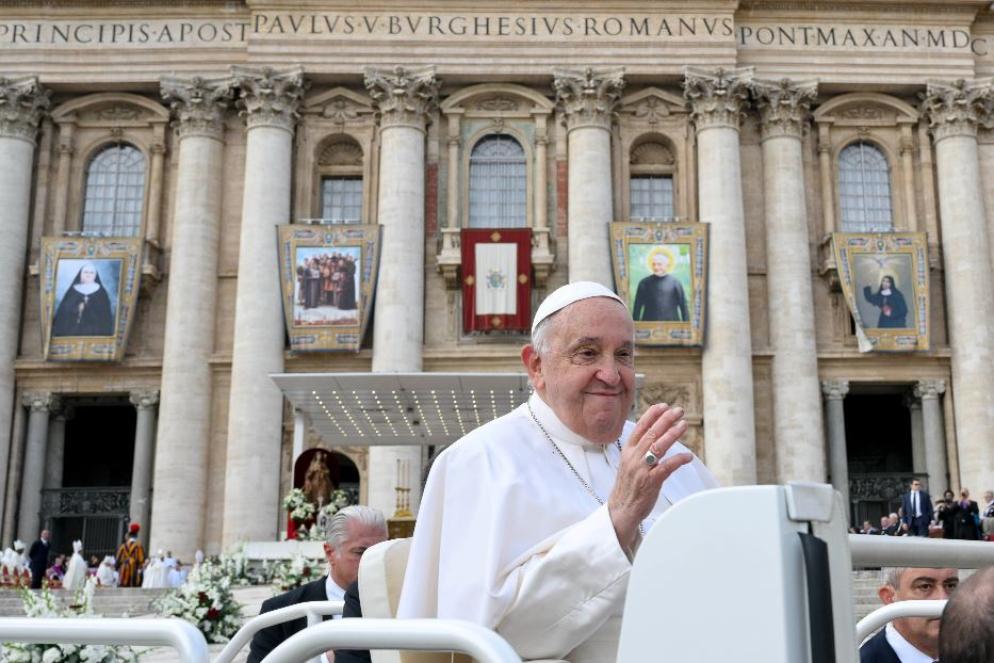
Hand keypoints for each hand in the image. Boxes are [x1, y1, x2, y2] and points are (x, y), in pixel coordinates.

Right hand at [607, 403, 692, 551]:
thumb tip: (654, 434)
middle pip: (651, 433)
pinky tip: (688, 455)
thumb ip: (639, 449)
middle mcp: (633, 458)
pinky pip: (667, 467)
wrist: (622, 508)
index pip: (640, 428)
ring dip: (673, 434)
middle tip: (678, 410)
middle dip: (666, 420)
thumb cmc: (628, 485)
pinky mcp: (650, 482)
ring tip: (684, 424)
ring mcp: (641, 470)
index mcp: (628, 451)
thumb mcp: (628, 463)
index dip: (652, 415)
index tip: (663, 406)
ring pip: (658, 447)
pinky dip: (678, 459)